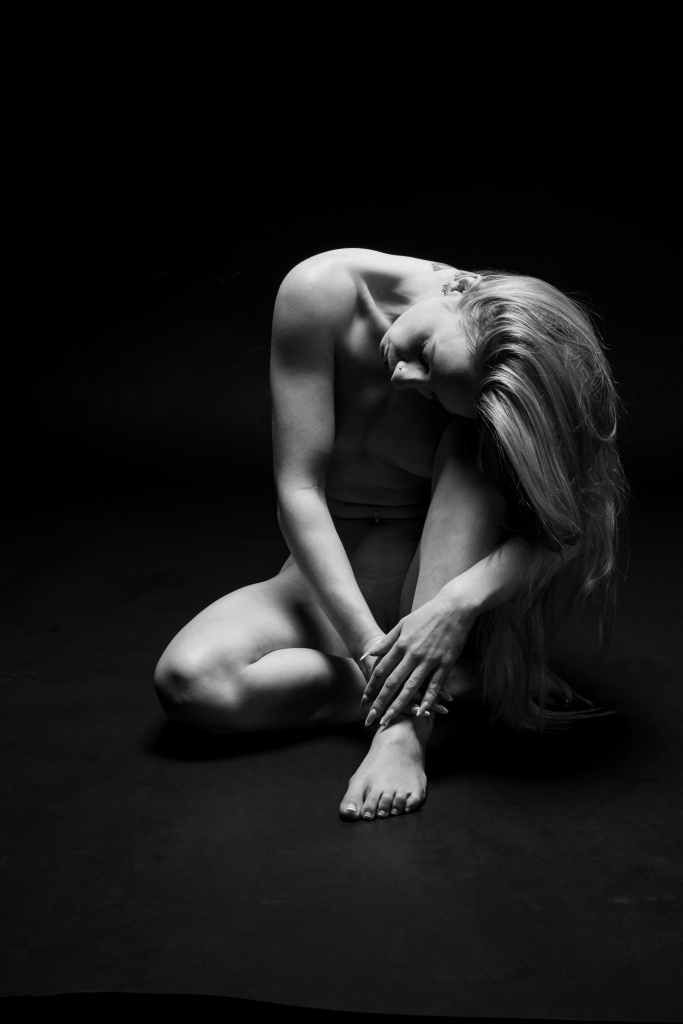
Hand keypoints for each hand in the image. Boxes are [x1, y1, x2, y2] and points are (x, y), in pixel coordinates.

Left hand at [360, 594, 474, 726]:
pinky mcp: (446, 663)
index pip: (382, 670)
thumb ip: (385, 642)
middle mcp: (413, 654)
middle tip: (371, 719)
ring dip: (399, 706)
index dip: (371, 687)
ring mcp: (429, 660)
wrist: (454, 607)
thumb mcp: (402, 624)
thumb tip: (368, 654)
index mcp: (401, 644)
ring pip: (411, 687)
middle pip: (393, 683)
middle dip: (380, 703)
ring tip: (389, 720)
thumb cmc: (426, 615)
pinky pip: (435, 685)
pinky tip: (422, 712)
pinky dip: (428, 699)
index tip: (363, 702)